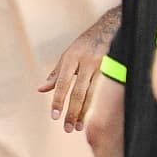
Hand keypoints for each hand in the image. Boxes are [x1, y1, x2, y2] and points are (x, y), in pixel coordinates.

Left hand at [40, 14, 115, 131]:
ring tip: (79, 127)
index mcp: (72, 58)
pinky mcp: (115, 69)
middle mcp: (87, 62)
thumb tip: (41, 89)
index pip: (63, 83)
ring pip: (93, 94)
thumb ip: (56, 74)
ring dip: (85, 112)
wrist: (112, 28)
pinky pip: (105, 91)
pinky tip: (95, 115)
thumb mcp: (69, 55)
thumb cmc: (86, 44)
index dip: (58, 100)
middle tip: (67, 128)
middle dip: (72, 112)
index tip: (54, 116)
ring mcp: (103, 66)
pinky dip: (98, 105)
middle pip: (78, 92)